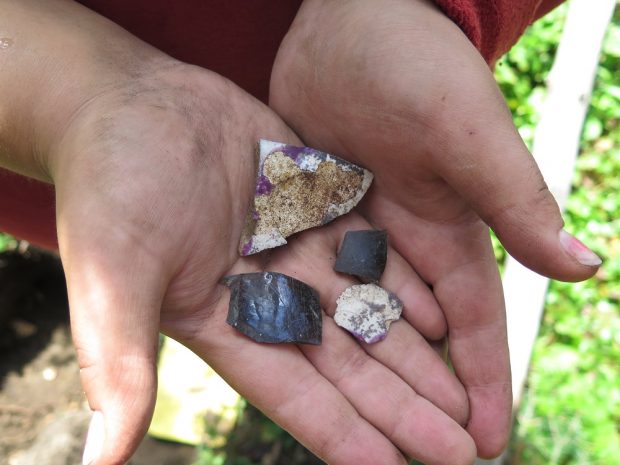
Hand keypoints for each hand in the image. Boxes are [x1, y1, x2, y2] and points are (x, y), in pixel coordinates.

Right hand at [52, 53, 473, 464]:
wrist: (127, 104)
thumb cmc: (108, 186)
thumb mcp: (111, 272)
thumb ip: (120, 360)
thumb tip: (103, 459)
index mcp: (222, 323)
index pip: (293, 392)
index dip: (343, 433)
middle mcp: (267, 294)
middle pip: (346, 360)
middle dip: (401, 405)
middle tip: (460, 449)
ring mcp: (294, 248)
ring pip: (368, 309)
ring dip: (416, 352)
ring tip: (466, 396)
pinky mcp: (315, 203)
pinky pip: (370, 247)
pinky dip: (405, 281)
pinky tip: (445, 314)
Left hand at [270, 0, 600, 458]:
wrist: (352, 21)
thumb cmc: (417, 65)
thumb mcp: (468, 134)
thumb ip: (516, 200)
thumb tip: (586, 269)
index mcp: (449, 230)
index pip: (473, 323)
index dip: (482, 381)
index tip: (485, 444)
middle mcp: (402, 241)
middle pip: (413, 336)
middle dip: (420, 396)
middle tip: (419, 458)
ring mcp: (351, 230)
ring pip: (357, 315)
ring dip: (362, 369)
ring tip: (359, 427)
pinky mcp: (307, 213)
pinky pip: (305, 276)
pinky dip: (307, 315)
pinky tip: (297, 354)